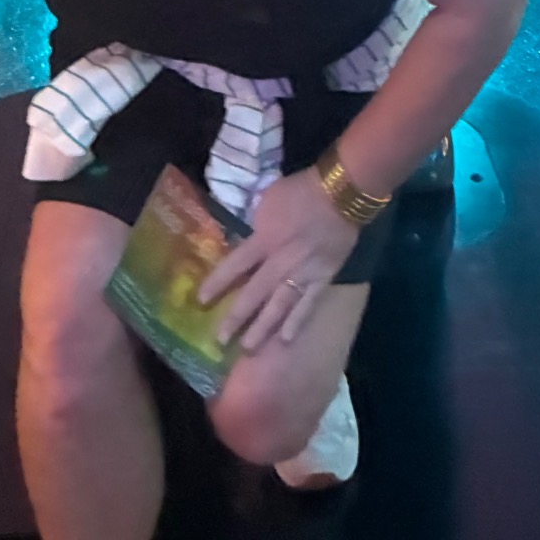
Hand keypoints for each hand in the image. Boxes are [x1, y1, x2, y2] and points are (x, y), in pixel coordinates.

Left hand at [198, 168, 359, 352]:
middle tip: (221, 340)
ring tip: (248, 348)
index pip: (234, 265)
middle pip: (254, 294)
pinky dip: (297, 323)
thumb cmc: (300, 191)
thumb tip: (250, 239)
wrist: (339, 194)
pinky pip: (307, 305)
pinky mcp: (322, 279)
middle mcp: (279, 262)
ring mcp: (302, 274)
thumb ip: (257, 223)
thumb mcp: (268, 200)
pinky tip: (286, 340)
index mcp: (263, 239)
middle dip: (236, 318)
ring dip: (263, 328)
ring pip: (279, 307)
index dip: (216, 284)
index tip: (200, 301)